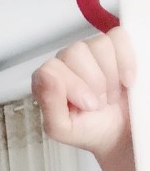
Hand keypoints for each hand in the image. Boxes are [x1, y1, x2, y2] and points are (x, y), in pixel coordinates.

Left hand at [31, 27, 134, 162]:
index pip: (50, 69)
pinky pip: (118, 37)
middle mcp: (64, 62)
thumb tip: (45, 75)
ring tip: (111, 95)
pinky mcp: (112, 45)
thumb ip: (49, 105)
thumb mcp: (63, 128)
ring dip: (110, 75)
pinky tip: (125, 81)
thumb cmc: (87, 129)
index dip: (73, 86)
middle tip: (100, 104)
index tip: (88, 105)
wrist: (118, 132)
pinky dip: (126, 62)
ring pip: (97, 44)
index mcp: (46, 82)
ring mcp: (88, 50)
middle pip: (74, 53)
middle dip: (94, 82)